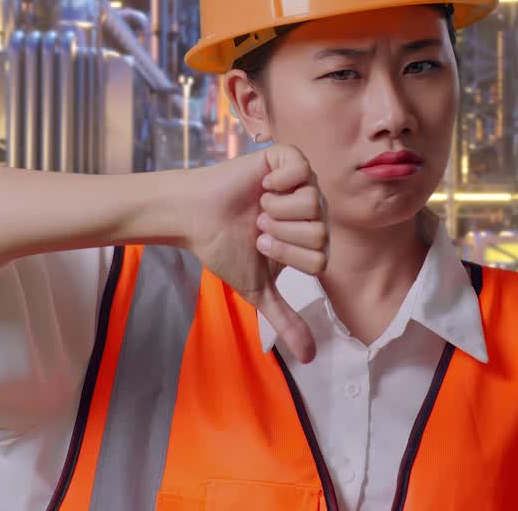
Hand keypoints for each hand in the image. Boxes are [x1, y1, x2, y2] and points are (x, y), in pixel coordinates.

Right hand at [184, 144, 327, 362]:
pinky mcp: (286, 158)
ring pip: (313, 202)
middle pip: (320, 231)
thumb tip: (309, 358)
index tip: (260, 244)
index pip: (321, 258)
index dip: (288, 255)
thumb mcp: (258, 288)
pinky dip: (279, 181)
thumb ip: (285, 319)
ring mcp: (301, 182)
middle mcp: (311, 209)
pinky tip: (263, 186)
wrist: (195, 218)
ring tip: (258, 207)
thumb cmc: (225, 248)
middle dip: (282, 234)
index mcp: (310, 238)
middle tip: (258, 225)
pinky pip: (302, 170)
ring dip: (277, 210)